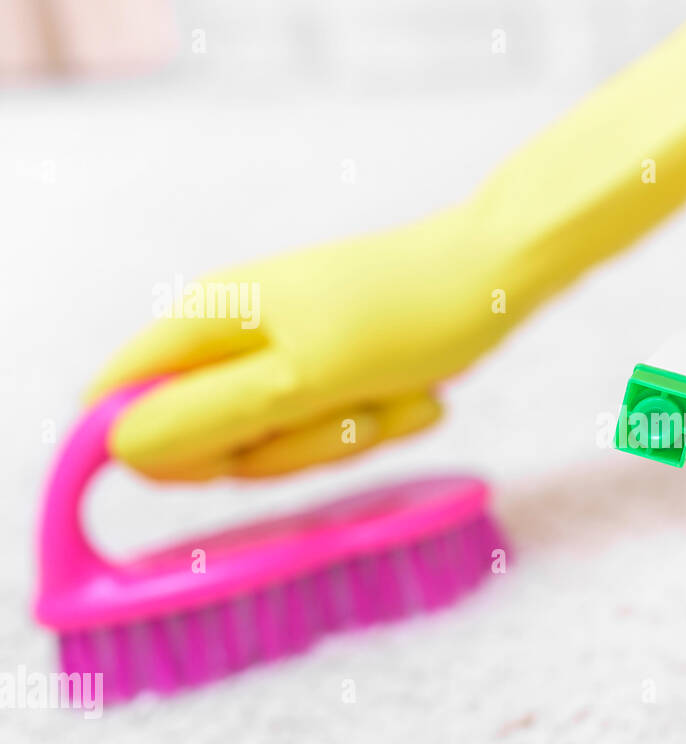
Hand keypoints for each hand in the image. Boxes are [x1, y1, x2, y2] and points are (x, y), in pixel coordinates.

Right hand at [89, 204, 511, 479]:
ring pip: (277, 448)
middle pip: (207, 443)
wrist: (500, 276)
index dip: (162, 452)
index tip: (238, 455)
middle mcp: (231, 340)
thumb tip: (119, 447)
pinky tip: (417, 394)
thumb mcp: (308, 375)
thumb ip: (212, 413)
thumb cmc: (410, 314)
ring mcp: (282, 359)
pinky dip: (377, 426)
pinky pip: (329, 435)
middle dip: (285, 446)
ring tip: (391, 390)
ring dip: (344, 437)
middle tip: (343, 407)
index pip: (116, 406)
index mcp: (202, 321)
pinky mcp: (328, 376)